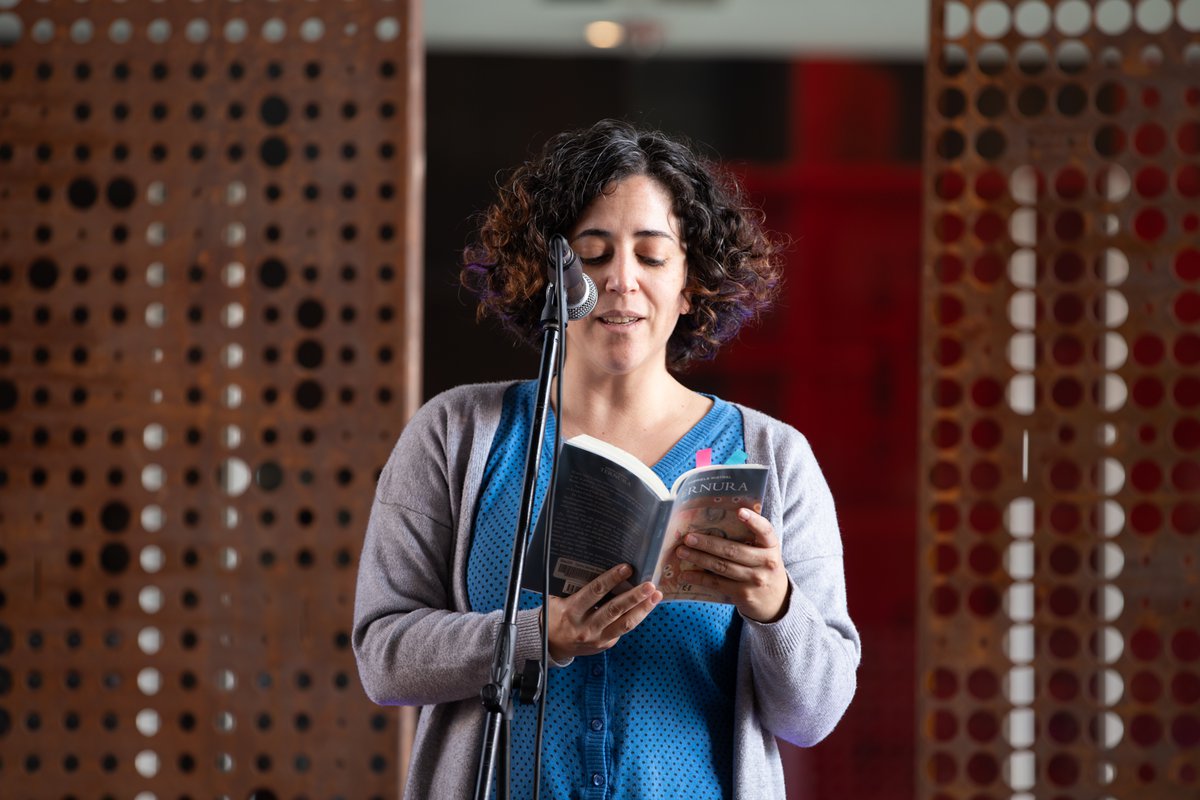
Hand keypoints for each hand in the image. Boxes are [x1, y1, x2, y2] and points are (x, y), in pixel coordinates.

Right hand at [544, 563, 660, 660]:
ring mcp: (597, 638)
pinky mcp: (605, 644)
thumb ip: (574, 586)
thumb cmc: (555, 614)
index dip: (612, 579)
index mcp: (572, 610)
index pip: (595, 592)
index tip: (627, 568)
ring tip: (656, 596)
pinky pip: (624, 629)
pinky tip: (647, 606)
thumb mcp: (558, 598)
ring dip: (643, 609)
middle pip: (615, 609)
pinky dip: (637, 616)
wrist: (550, 644)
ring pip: (625, 624)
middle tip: (650, 584)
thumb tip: (598, 565)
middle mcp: (586, 626)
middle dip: (634, 596)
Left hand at [676, 507, 789, 622]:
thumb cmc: (763, 568)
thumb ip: (749, 538)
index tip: (740, 511)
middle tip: (688, 538)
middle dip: (708, 543)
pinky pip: (717, 584)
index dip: (753, 520)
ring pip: (722, 567)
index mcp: (771, 546)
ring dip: (699, 559)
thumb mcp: (764, 552)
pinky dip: (699, 578)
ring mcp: (755, 580)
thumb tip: (714, 521)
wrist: (776, 601)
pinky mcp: (743, 594)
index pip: (765, 530)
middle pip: (733, 550)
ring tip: (682, 552)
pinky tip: (685, 575)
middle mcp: (766, 562)